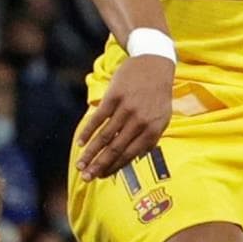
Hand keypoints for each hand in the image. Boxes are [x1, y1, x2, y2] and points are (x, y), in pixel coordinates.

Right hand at [76, 56, 173, 177]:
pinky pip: (98, 118)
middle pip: (115, 149)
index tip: (101, 177)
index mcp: (153, 130)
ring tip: (80, 165)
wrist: (153, 63)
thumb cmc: (157, 95)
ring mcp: (126, 108)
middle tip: (86, 178)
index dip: (114, 168)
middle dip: (99, 166)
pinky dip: (88, 132)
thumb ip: (150, 139)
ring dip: (90, 153)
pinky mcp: (114, 96)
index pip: (130, 155)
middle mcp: (140, 121)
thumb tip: (135, 159)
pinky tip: (80, 143)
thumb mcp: (162, 118)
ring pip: (104, 136)